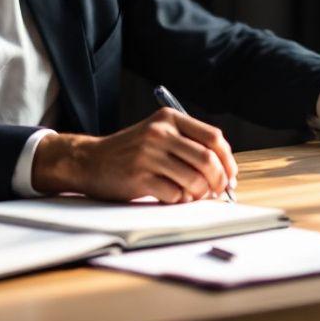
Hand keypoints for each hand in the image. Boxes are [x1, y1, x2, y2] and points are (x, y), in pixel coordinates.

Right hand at [31, 109, 237, 202]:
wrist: (89, 161)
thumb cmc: (130, 152)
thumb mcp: (157, 135)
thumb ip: (188, 144)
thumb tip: (226, 170)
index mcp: (169, 119)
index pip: (214, 137)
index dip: (228, 159)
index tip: (230, 175)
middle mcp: (159, 132)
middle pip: (208, 159)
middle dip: (219, 180)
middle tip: (218, 191)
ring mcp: (148, 154)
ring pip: (194, 180)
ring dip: (199, 194)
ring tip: (192, 195)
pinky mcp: (139, 177)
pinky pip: (174, 195)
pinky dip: (180, 201)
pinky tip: (172, 197)